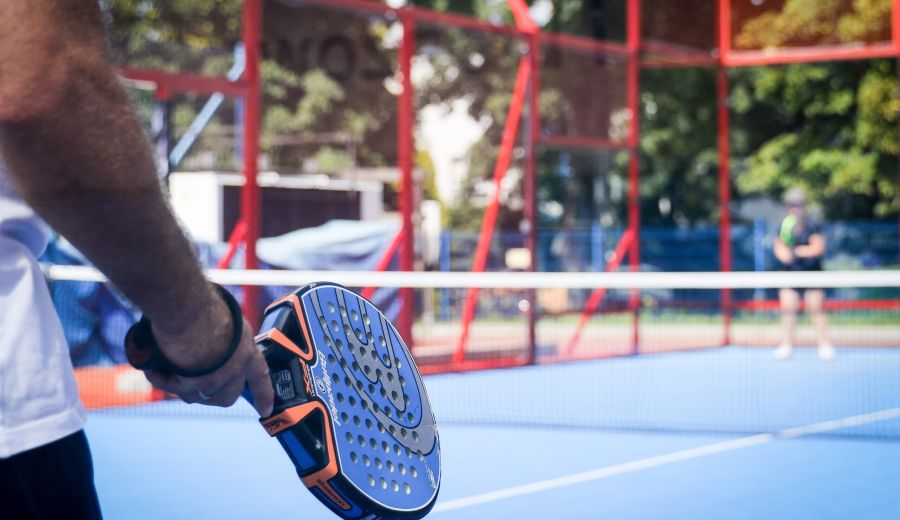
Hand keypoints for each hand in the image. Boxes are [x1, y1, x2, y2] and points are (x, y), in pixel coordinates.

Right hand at [143, 297, 274, 417]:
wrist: (187, 307)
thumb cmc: (203, 305)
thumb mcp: (226, 320)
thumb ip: (224, 339)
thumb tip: (213, 345)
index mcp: (247, 350)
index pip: (260, 377)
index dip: (263, 395)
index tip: (266, 410)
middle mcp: (235, 369)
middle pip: (227, 396)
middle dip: (212, 393)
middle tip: (193, 379)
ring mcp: (215, 379)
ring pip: (197, 395)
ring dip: (182, 384)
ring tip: (169, 363)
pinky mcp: (193, 385)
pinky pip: (174, 388)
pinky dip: (162, 379)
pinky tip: (155, 367)